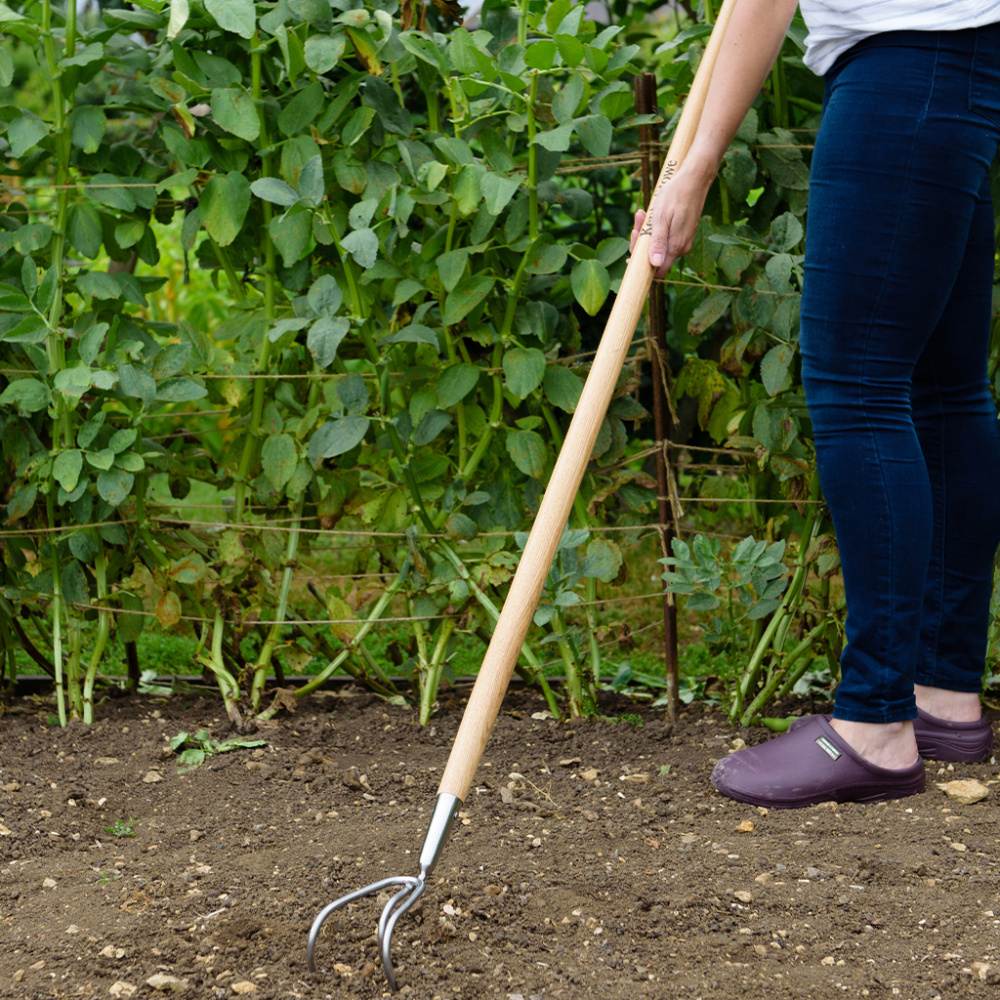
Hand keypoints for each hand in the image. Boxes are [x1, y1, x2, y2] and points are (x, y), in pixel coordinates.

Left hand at [629, 161, 713, 278]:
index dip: (642, 265)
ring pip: (659, 245)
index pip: (657, 270)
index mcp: (676, 247)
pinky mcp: (683, 233)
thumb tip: (655, 265)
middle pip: (656, 257)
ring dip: (647, 233)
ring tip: (641, 213)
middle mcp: (681, 248)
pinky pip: (665, 237)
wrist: (694, 178)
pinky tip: (649, 214)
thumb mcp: (661, 218)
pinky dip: (655, 228)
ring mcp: (683, 241)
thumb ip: (658, 242)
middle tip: (638, 220)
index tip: (631, 251)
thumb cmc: (676, 195)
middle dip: (641, 243)